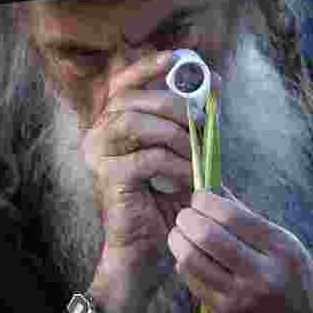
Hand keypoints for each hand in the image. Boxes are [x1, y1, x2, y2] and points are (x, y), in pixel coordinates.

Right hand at [83, 50, 200, 312]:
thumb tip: (215, 81)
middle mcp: (98, 134)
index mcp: (113, 124)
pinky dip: (177, 166)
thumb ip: (195, 121)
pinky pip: (148, 158)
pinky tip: (190, 179)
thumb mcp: (185, 155)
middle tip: (204, 122)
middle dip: (175, 105)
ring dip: (176, 135)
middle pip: (133, 99)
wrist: (148, 255)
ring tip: (198, 155)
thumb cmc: (167, 205)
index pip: (123, 83)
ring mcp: (98, 156)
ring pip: (137, 122)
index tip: (177, 58)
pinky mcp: (107, 178)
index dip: (148, 66)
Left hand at [168, 187, 312, 312]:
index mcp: (282, 248)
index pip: (231, 215)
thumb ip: (250, 218)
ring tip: (181, 234)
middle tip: (185, 215)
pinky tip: (192, 259)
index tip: (199, 197)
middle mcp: (263, 274)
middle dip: (186, 219)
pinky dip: (185, 265)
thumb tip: (215, 188)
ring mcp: (243, 299)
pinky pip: (193, 283)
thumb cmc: (300, 284)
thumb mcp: (288, 246)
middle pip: (206, 236)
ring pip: (190, 260)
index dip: (205, 200)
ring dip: (178, 241)